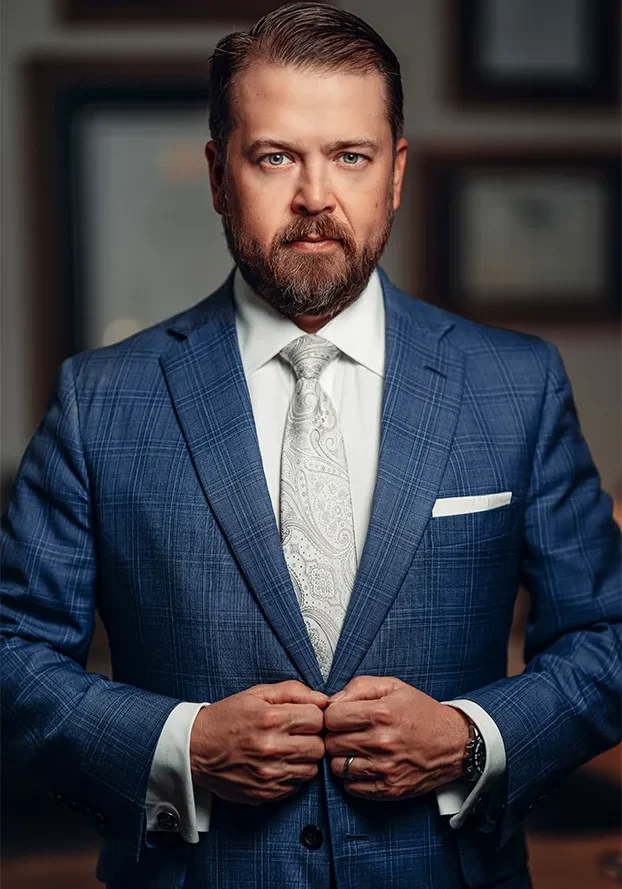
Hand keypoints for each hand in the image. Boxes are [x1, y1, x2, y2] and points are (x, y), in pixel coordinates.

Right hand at [190, 680, 328, 804]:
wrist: (195, 749)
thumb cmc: (227, 717)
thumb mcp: (257, 694)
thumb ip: (293, 691)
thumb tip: (323, 699)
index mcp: (272, 719)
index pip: (318, 719)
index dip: (313, 715)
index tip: (303, 716)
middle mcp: (273, 748)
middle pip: (319, 747)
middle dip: (313, 738)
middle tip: (298, 733)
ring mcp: (270, 774)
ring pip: (311, 769)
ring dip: (305, 758)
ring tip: (288, 748)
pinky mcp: (266, 793)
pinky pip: (297, 786)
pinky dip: (292, 774)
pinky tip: (278, 763)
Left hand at [324, 676, 469, 799]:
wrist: (453, 743)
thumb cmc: (421, 712)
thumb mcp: (392, 686)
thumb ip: (358, 687)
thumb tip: (331, 701)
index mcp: (382, 714)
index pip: (332, 718)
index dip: (331, 715)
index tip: (339, 716)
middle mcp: (382, 743)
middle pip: (331, 743)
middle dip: (334, 736)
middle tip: (345, 732)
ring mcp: (385, 769)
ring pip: (337, 767)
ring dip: (341, 757)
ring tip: (353, 748)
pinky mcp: (389, 789)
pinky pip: (351, 787)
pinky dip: (351, 777)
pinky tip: (363, 764)